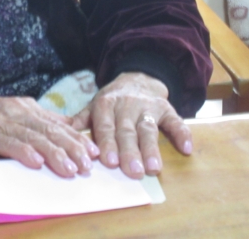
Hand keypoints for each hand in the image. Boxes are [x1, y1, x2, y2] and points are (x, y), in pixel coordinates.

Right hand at [0, 87, 99, 176]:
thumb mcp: (16, 112)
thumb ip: (40, 120)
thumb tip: (69, 126)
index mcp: (28, 108)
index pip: (58, 124)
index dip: (77, 138)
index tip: (94, 153)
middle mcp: (19, 112)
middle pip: (50, 130)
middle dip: (72, 148)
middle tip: (87, 165)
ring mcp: (4, 121)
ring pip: (34, 138)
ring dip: (54, 154)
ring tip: (69, 169)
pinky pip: (8, 143)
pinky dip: (23, 152)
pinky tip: (35, 162)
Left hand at [72, 72, 192, 178]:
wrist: (138, 77)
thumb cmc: (112, 100)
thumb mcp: (94, 105)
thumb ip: (81, 120)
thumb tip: (62, 133)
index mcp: (107, 104)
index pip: (106, 125)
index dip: (108, 143)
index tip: (108, 161)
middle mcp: (127, 105)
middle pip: (128, 130)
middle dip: (130, 151)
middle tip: (132, 172)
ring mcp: (149, 107)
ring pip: (149, 128)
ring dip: (152, 148)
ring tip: (154, 168)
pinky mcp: (167, 109)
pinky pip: (176, 121)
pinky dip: (182, 134)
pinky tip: (186, 149)